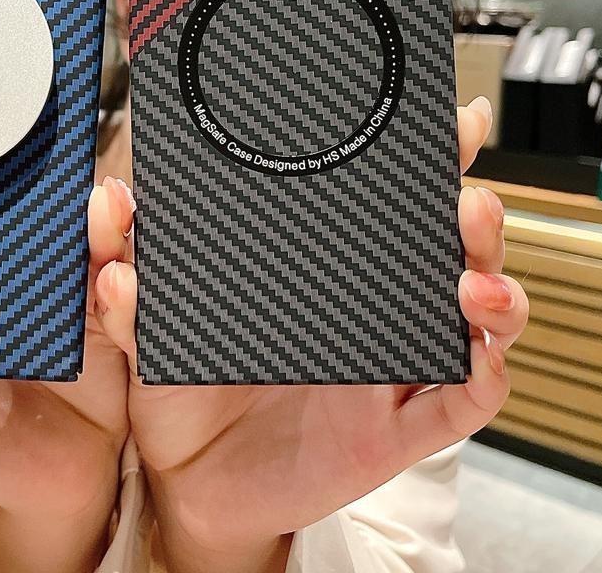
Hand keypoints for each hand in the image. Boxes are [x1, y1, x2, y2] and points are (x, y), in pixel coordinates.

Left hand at [94, 98, 527, 572]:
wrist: (188, 479)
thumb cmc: (179, 385)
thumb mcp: (149, 322)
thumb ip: (129, 267)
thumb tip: (112, 200)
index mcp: (315, 270)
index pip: (378, 203)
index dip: (420, 160)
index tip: (445, 121)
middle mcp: (364, 308)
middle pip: (443, 247)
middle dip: (469, 213)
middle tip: (465, 193)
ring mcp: (388, 366)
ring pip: (470, 314)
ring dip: (489, 285)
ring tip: (471, 276)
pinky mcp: (395, 430)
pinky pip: (460, 401)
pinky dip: (486, 374)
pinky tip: (478, 350)